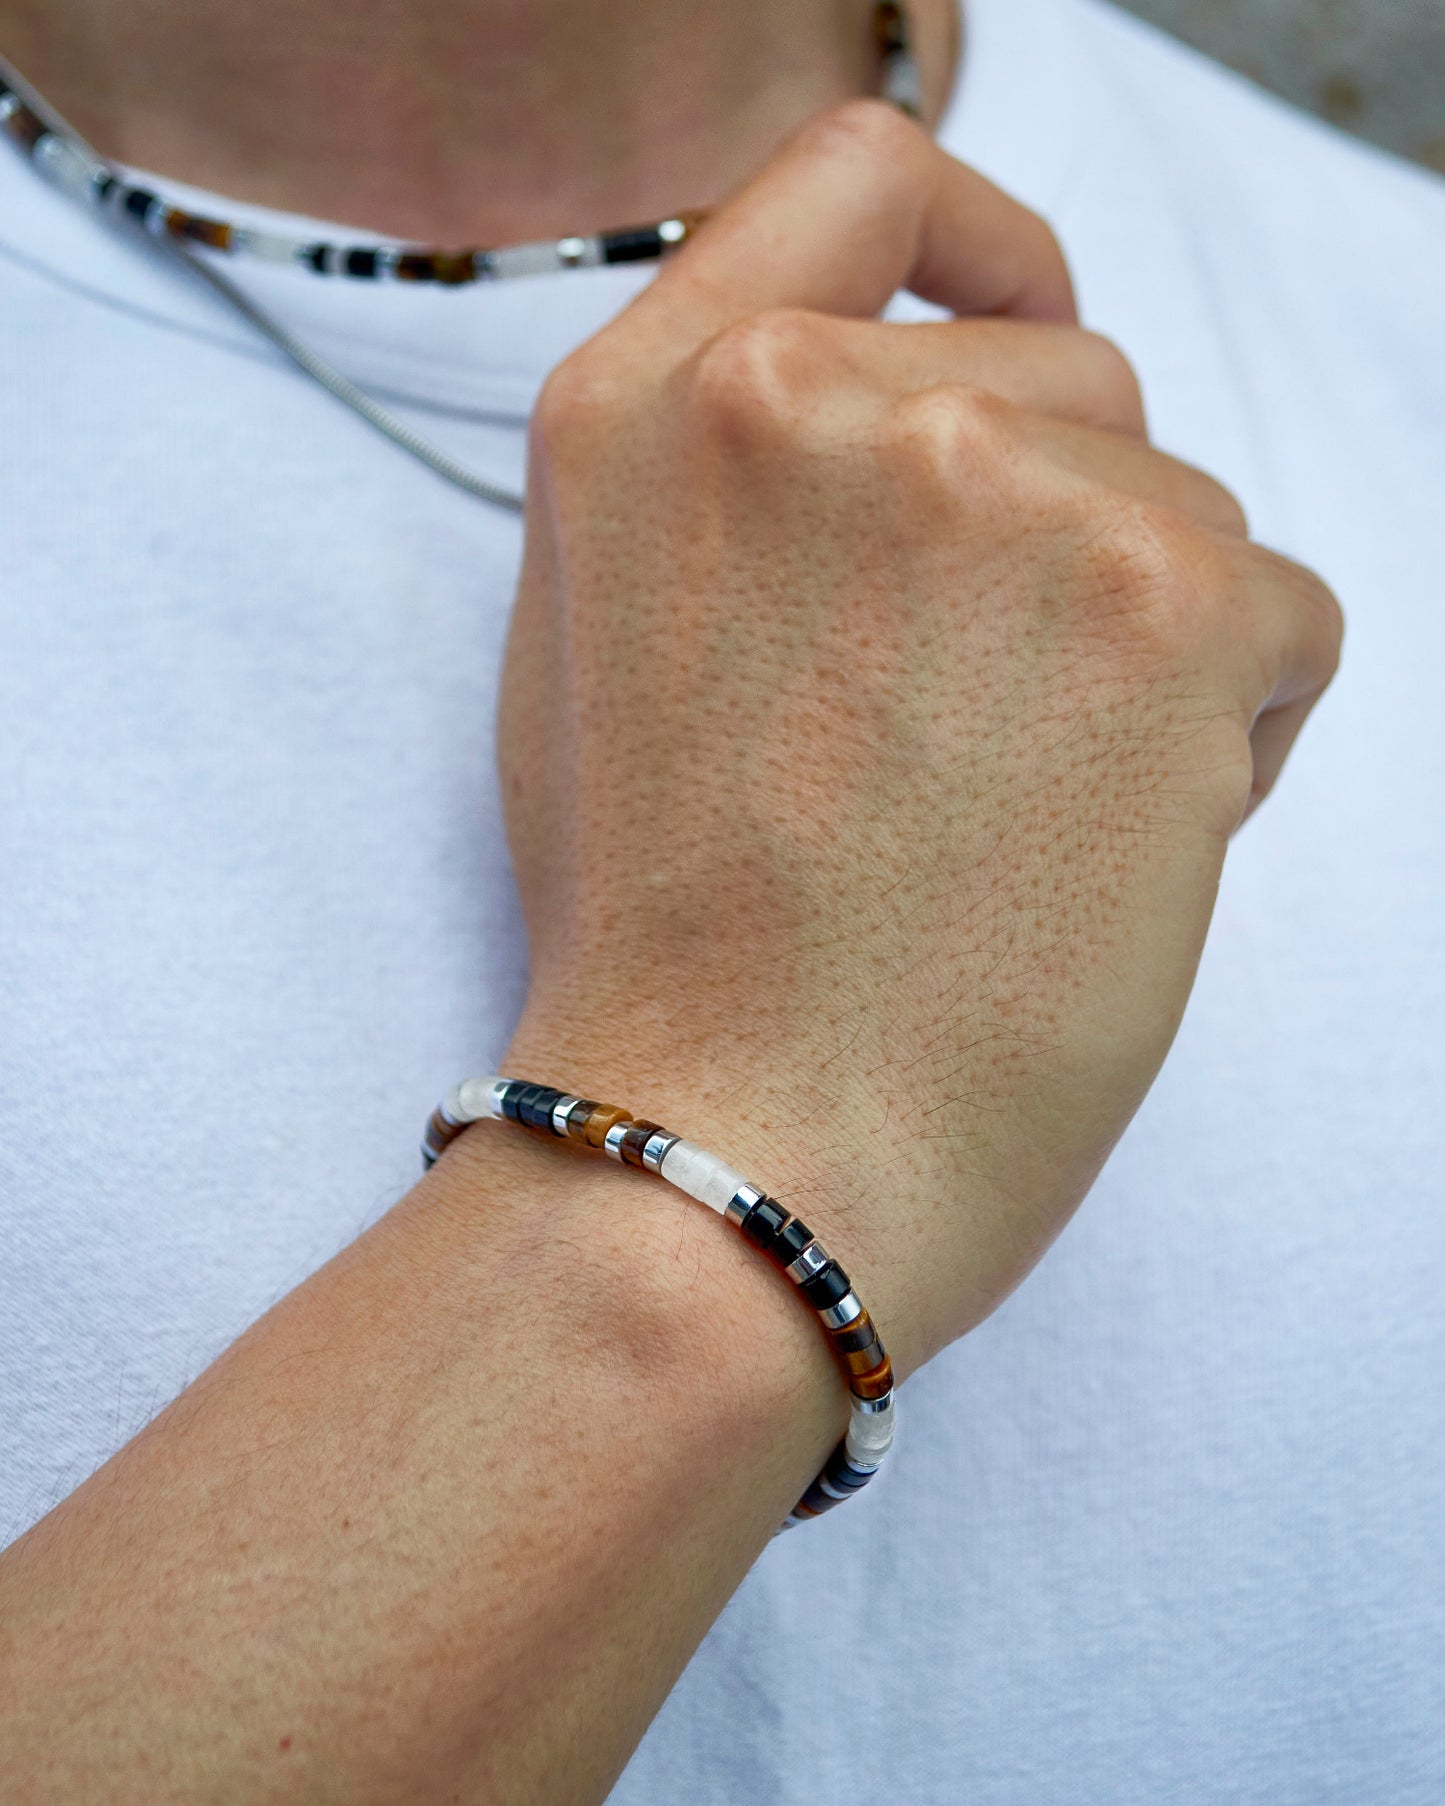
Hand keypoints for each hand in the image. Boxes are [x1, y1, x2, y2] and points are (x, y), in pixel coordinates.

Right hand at [497, 100, 1341, 1378]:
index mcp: (655, 405)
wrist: (731, 1158)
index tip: (1018, 308)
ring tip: (1021, 824)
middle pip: (1060, 378)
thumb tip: (906, 415)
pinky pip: (1281, 613)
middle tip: (974, 739)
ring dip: (1142, 646)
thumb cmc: (663, 950)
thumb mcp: (594, 657)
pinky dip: (1233, 730)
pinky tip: (1110, 853)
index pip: (858, 176)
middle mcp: (815, 401)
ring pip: (1178, 505)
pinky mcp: (1168, 605)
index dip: (972, 235)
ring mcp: (993, 487)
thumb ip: (726, 489)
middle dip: (1058, 534)